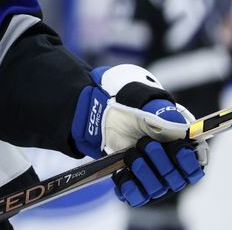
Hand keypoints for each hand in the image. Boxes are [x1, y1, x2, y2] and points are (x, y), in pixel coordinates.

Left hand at [70, 65, 207, 205]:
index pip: (194, 168)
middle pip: (175, 180)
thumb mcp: (152, 108)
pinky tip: (123, 174)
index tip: (174, 147)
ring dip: (142, 170)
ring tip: (130, 152)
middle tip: (145, 142)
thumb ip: (169, 117)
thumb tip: (182, 130)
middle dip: (159, 161)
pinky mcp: (135, 184)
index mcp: (182, 151)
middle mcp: (171, 169)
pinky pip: (136, 197)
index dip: (185, 160)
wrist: (110, 117)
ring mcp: (153, 179)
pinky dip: (130, 188)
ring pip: (156, 189)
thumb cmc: (136, 112)